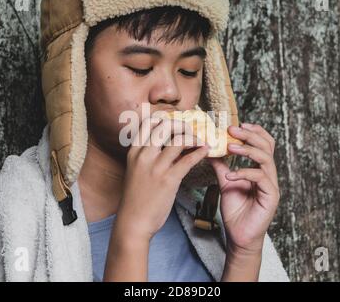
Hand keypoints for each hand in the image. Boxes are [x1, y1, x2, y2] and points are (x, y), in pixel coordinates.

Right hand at [116, 116, 209, 242]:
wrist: (133, 221)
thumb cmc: (136, 197)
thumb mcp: (137, 171)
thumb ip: (150, 156)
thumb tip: (171, 144)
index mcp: (134, 151)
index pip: (149, 123)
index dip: (165, 118)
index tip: (178, 120)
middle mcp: (144, 155)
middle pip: (165, 125)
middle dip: (182, 124)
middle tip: (192, 129)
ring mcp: (156, 167)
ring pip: (179, 140)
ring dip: (194, 137)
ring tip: (202, 140)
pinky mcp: (168, 179)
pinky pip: (188, 159)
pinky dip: (200, 152)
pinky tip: (206, 151)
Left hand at [208, 123, 279, 255]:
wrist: (238, 235)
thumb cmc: (235, 210)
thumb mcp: (225, 183)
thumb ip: (220, 166)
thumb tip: (209, 149)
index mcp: (260, 169)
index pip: (264, 144)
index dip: (254, 131)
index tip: (237, 125)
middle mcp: (268, 174)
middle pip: (267, 146)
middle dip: (249, 135)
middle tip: (232, 130)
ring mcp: (271, 185)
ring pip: (266, 159)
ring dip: (247, 150)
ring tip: (230, 148)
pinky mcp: (271, 196)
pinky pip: (261, 178)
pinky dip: (244, 173)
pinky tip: (230, 176)